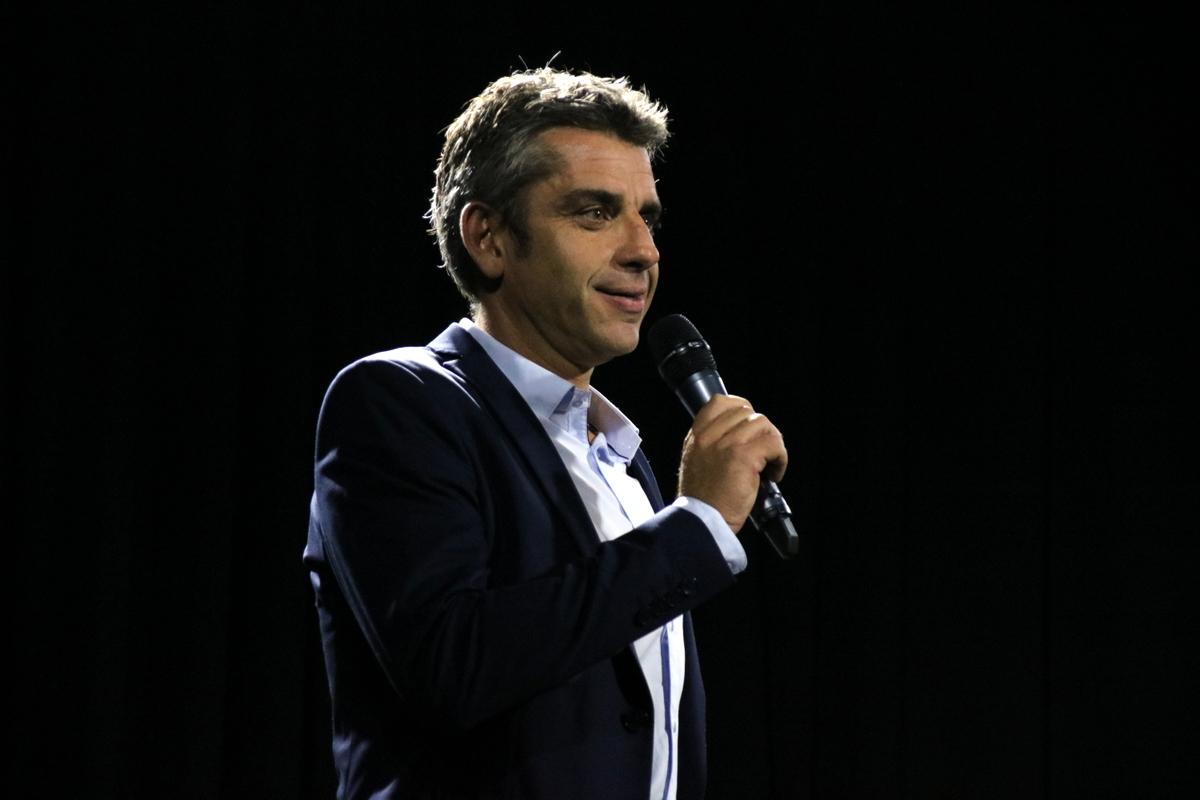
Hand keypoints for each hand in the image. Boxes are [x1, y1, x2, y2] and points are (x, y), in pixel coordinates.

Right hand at [677, 395, 787, 533]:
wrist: (703, 521)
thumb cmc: (704, 500)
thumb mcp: (696, 463)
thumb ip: (711, 445)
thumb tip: (741, 434)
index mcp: (697, 436)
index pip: (720, 402)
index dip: (741, 409)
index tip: (750, 428)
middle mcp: (709, 436)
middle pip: (746, 411)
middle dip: (761, 430)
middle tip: (763, 453)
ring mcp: (726, 444)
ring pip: (762, 424)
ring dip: (773, 444)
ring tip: (769, 465)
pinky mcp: (743, 456)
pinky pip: (773, 443)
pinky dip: (780, 458)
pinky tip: (774, 473)